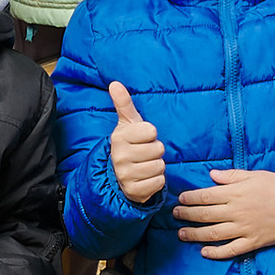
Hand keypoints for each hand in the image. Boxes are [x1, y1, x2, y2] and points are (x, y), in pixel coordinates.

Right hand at [108, 80, 165, 204]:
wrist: (118, 175)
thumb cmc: (130, 144)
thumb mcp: (127, 123)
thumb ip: (124, 103)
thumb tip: (115, 83)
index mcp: (119, 137)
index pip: (151, 131)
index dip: (150, 135)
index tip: (141, 138)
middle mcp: (120, 156)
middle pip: (158, 149)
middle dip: (155, 151)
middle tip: (144, 154)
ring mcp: (125, 175)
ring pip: (159, 166)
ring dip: (156, 166)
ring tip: (144, 165)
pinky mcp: (134, 190)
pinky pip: (159, 182)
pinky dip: (156, 180)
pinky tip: (146, 178)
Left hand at [176, 168, 274, 259]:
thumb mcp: (255, 175)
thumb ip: (232, 176)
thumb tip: (212, 175)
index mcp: (236, 193)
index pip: (205, 196)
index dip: (190, 198)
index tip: (181, 199)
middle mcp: (237, 212)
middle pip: (205, 215)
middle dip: (187, 215)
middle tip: (175, 215)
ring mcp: (244, 229)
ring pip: (212, 233)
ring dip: (194, 234)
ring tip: (182, 233)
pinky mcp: (252, 242)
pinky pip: (230, 250)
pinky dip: (215, 252)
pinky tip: (204, 251)